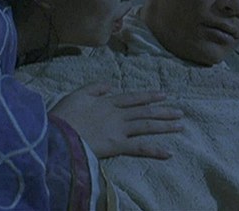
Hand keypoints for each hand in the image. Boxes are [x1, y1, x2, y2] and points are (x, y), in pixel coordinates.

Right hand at [51, 83, 182, 158]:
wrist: (58, 133)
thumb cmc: (65, 115)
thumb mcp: (78, 94)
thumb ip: (95, 87)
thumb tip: (110, 85)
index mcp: (108, 102)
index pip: (133, 98)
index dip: (149, 96)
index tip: (163, 95)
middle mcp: (117, 114)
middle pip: (145, 111)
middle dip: (163, 111)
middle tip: (180, 112)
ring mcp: (119, 130)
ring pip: (146, 126)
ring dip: (164, 126)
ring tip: (180, 126)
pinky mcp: (117, 145)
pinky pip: (139, 148)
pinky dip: (154, 150)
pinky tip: (168, 152)